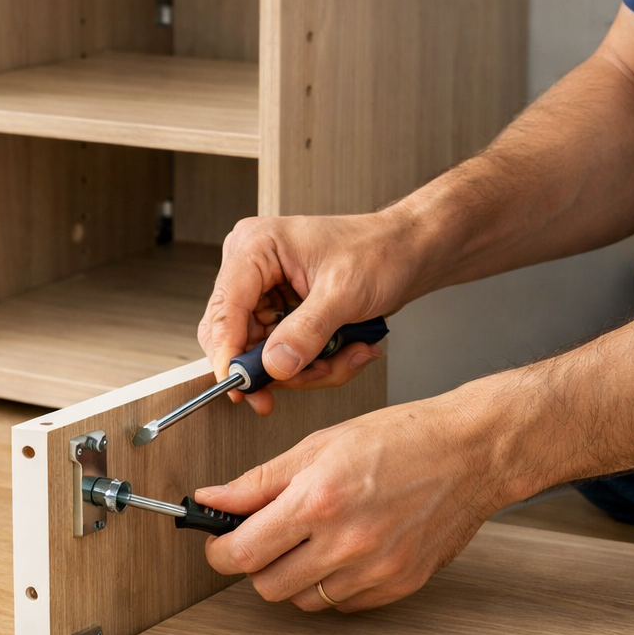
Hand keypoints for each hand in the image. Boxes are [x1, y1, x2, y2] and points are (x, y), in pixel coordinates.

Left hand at [193, 385, 516, 610]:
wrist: (470, 453)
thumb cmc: (398, 440)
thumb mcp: (316, 447)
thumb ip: (257, 483)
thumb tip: (211, 500)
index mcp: (318, 501)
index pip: (243, 554)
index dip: (219, 550)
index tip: (218, 542)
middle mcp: (347, 542)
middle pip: (268, 586)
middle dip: (255, 565)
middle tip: (265, 538)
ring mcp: (377, 569)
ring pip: (304, 600)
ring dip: (294, 576)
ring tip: (310, 539)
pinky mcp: (400, 585)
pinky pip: (343, 604)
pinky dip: (332, 584)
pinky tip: (343, 551)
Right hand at [197, 211, 423, 414]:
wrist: (408, 252)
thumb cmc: (381, 252)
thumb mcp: (345, 292)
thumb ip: (308, 330)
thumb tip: (275, 365)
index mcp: (255, 247)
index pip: (225, 309)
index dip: (229, 352)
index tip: (241, 387)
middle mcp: (251, 269)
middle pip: (238, 337)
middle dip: (278, 366)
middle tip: (313, 377)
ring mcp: (264, 291)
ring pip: (262, 353)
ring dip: (305, 368)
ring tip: (346, 356)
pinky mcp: (279, 311)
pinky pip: (281, 353)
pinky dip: (313, 363)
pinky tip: (345, 351)